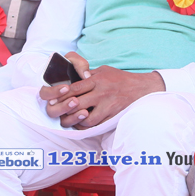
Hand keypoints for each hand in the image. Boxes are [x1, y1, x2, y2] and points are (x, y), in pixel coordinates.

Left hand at [40, 53, 163, 127]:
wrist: (142, 89)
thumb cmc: (120, 79)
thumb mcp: (104, 70)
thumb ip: (88, 74)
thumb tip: (71, 77)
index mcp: (97, 79)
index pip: (74, 88)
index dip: (60, 95)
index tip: (52, 99)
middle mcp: (101, 92)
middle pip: (76, 103)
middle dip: (64, 108)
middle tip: (58, 111)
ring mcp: (107, 104)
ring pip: (84, 117)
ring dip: (74, 119)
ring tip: (69, 119)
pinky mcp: (113, 115)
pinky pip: (95, 124)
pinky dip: (86, 125)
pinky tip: (82, 123)